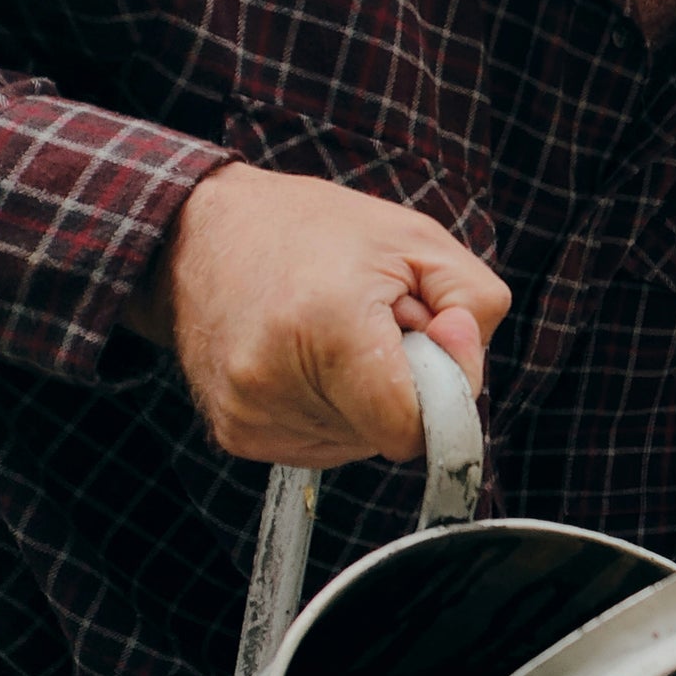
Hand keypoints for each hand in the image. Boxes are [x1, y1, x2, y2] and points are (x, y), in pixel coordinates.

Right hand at [126, 162, 511, 467]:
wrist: (200, 233)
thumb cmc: (316, 231)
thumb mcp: (419, 240)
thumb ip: (475, 305)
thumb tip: (465, 370)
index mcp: (328, 329)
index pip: (410, 427)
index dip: (440, 388)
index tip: (426, 339)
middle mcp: (275, 381)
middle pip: (388, 433)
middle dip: (400, 384)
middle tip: (369, 322)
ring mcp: (248, 414)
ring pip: (358, 443)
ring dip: (363, 397)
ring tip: (331, 334)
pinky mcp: (235, 433)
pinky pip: (320, 443)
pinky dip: (330, 408)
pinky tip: (304, 358)